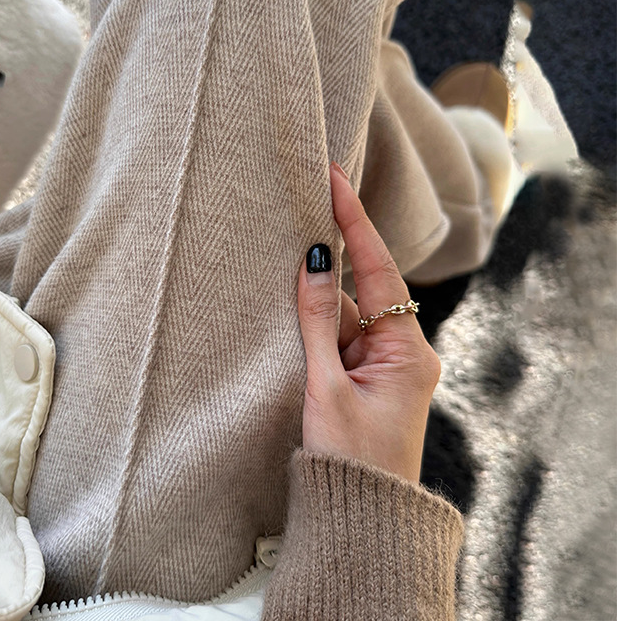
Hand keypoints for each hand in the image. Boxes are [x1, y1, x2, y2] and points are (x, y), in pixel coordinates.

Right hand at [297, 160, 441, 482]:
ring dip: (318, 299)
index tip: (335, 178)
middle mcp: (404, 351)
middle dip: (334, 253)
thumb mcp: (325, 386)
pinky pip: (342, 335)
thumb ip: (317, 320)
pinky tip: (294, 314)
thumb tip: (314, 259)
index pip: (378, 270)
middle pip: (364, 286)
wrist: (361, 518)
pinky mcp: (369, 377)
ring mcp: (386, 365)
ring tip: (288, 268)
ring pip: (347, 312)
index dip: (355, 221)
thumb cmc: (348, 459)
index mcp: (407, 352)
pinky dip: (318, 324)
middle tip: (309, 198)